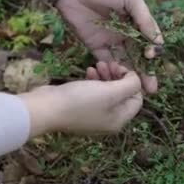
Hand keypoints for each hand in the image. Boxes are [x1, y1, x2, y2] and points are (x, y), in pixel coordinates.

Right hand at [20, 63, 142, 138]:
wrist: (46, 109)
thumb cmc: (81, 101)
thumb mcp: (111, 92)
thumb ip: (130, 85)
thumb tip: (137, 80)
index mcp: (119, 119)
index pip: (137, 99)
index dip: (133, 81)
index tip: (121, 68)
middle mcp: (109, 120)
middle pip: (122, 95)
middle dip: (118, 76)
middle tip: (109, 63)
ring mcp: (93, 115)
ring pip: (107, 92)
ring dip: (105, 76)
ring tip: (97, 64)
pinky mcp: (79, 108)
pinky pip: (93, 93)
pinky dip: (93, 80)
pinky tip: (88, 71)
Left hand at [51, 0, 163, 92]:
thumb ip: (145, 19)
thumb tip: (159, 42)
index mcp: (136, 19)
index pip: (148, 41)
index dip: (152, 53)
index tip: (151, 60)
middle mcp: (125, 32)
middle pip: (138, 55)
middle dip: (145, 72)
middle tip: (151, 89)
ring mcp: (110, 40)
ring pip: (124, 61)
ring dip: (131, 76)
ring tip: (138, 91)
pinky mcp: (95, 45)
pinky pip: (106, 61)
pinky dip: (112, 71)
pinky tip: (119, 81)